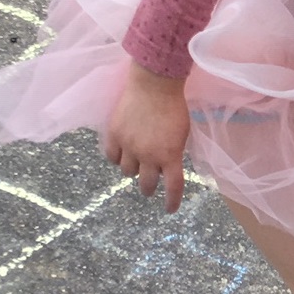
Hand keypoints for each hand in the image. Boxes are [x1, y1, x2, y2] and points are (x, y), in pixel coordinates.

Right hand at [103, 63, 190, 211]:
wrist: (154, 84)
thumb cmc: (174, 107)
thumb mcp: (182, 133)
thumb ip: (175, 152)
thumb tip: (167, 167)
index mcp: (171, 155)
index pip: (173, 187)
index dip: (172, 201)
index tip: (169, 210)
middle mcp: (149, 155)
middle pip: (147, 184)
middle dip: (149, 188)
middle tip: (150, 186)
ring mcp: (129, 146)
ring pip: (128, 172)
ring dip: (134, 171)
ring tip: (136, 164)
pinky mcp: (114, 135)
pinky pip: (111, 157)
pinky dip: (117, 159)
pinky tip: (121, 154)